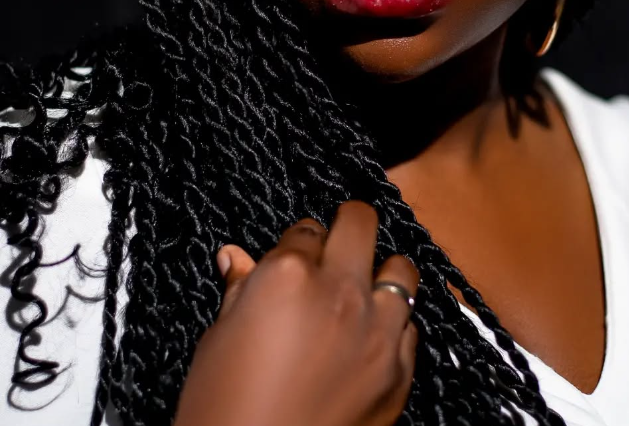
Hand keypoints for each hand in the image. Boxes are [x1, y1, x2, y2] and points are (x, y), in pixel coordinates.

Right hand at [173, 200, 419, 425]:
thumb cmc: (224, 410)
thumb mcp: (218, 340)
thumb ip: (239, 290)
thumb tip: (235, 257)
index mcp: (287, 275)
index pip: (306, 228)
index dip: (298, 242)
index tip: (294, 255)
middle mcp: (339, 292)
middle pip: (361, 222)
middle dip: (347, 226)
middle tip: (337, 244)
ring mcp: (375, 331)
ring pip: (400, 268)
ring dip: (380, 272)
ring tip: (362, 288)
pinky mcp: (398, 372)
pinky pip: (410, 326)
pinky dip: (393, 323)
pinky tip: (371, 336)